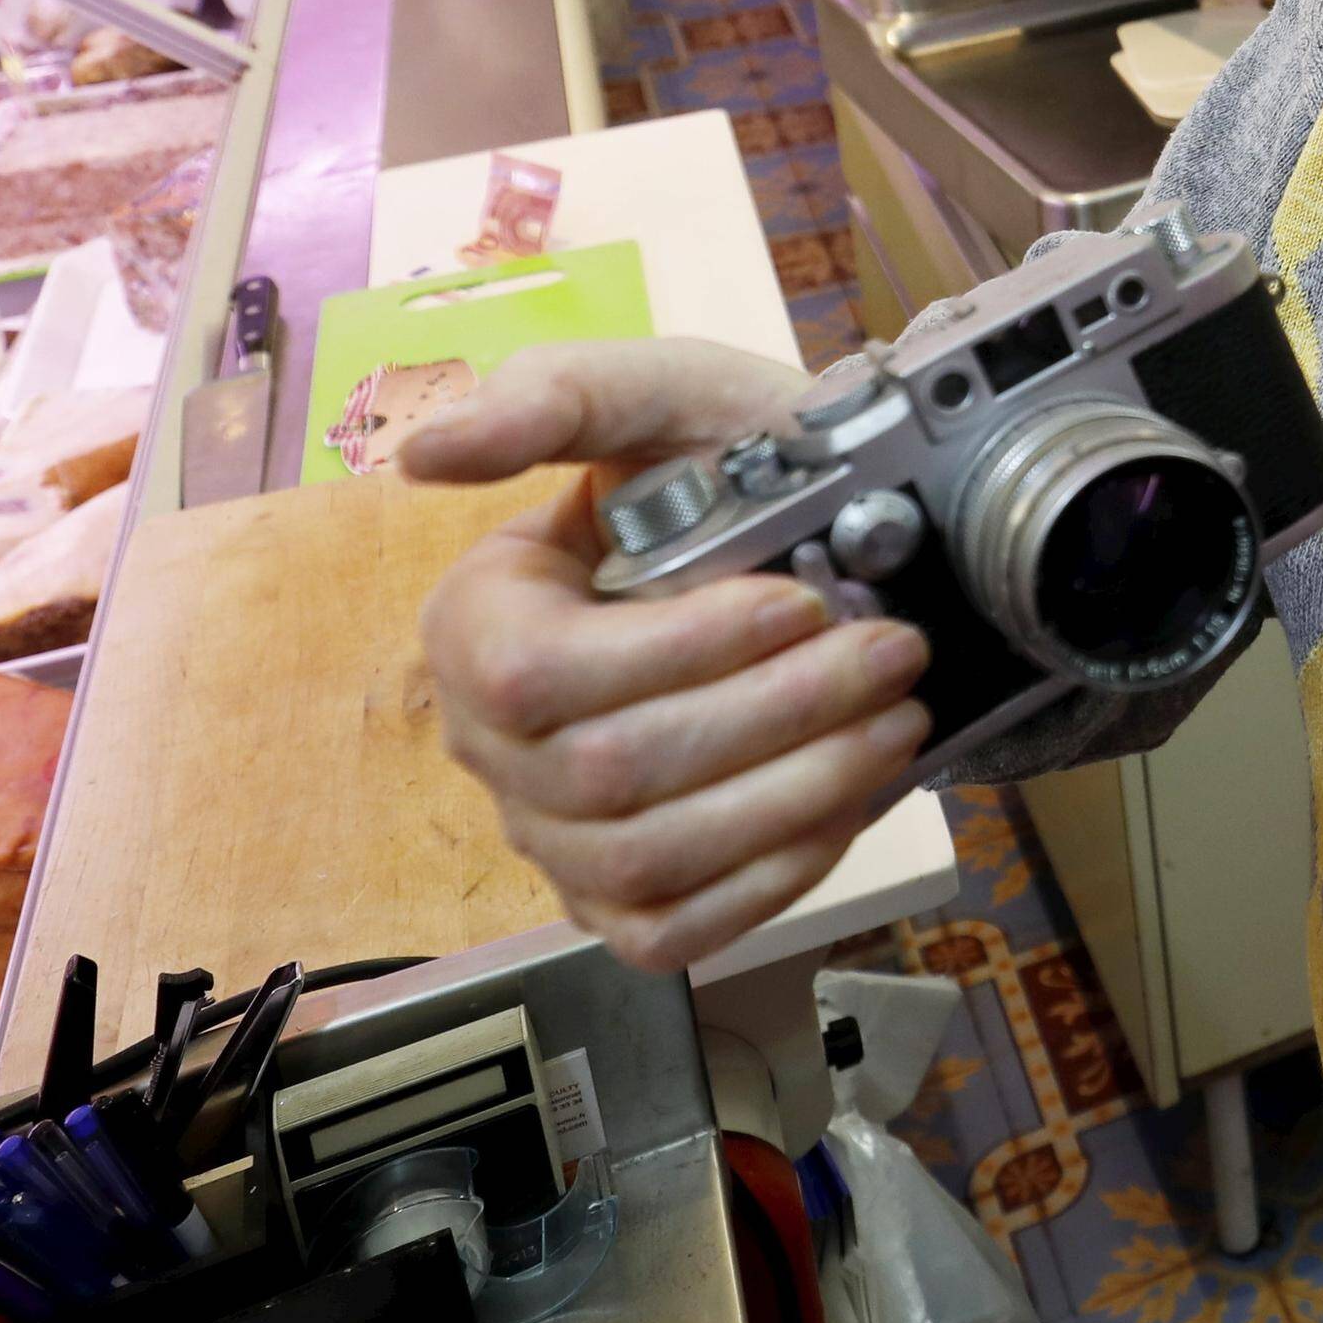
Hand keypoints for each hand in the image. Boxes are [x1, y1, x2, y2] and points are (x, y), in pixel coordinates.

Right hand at [411, 338, 934, 971]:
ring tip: (897, 721)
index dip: (680, 650)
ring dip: (795, 795)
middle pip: (611, 774)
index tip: (799, 602)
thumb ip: (553, 398)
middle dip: (777, 714)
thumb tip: (425, 450)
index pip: (537, 676)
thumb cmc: (718, 462)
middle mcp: (492, 745)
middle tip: (896, 654)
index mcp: (474, 622)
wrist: (804, 530)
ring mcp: (550, 835)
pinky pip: (674, 929)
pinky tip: (851, 803)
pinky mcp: (617, 902)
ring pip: (647, 860)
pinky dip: (772, 877)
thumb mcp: (655, 392)